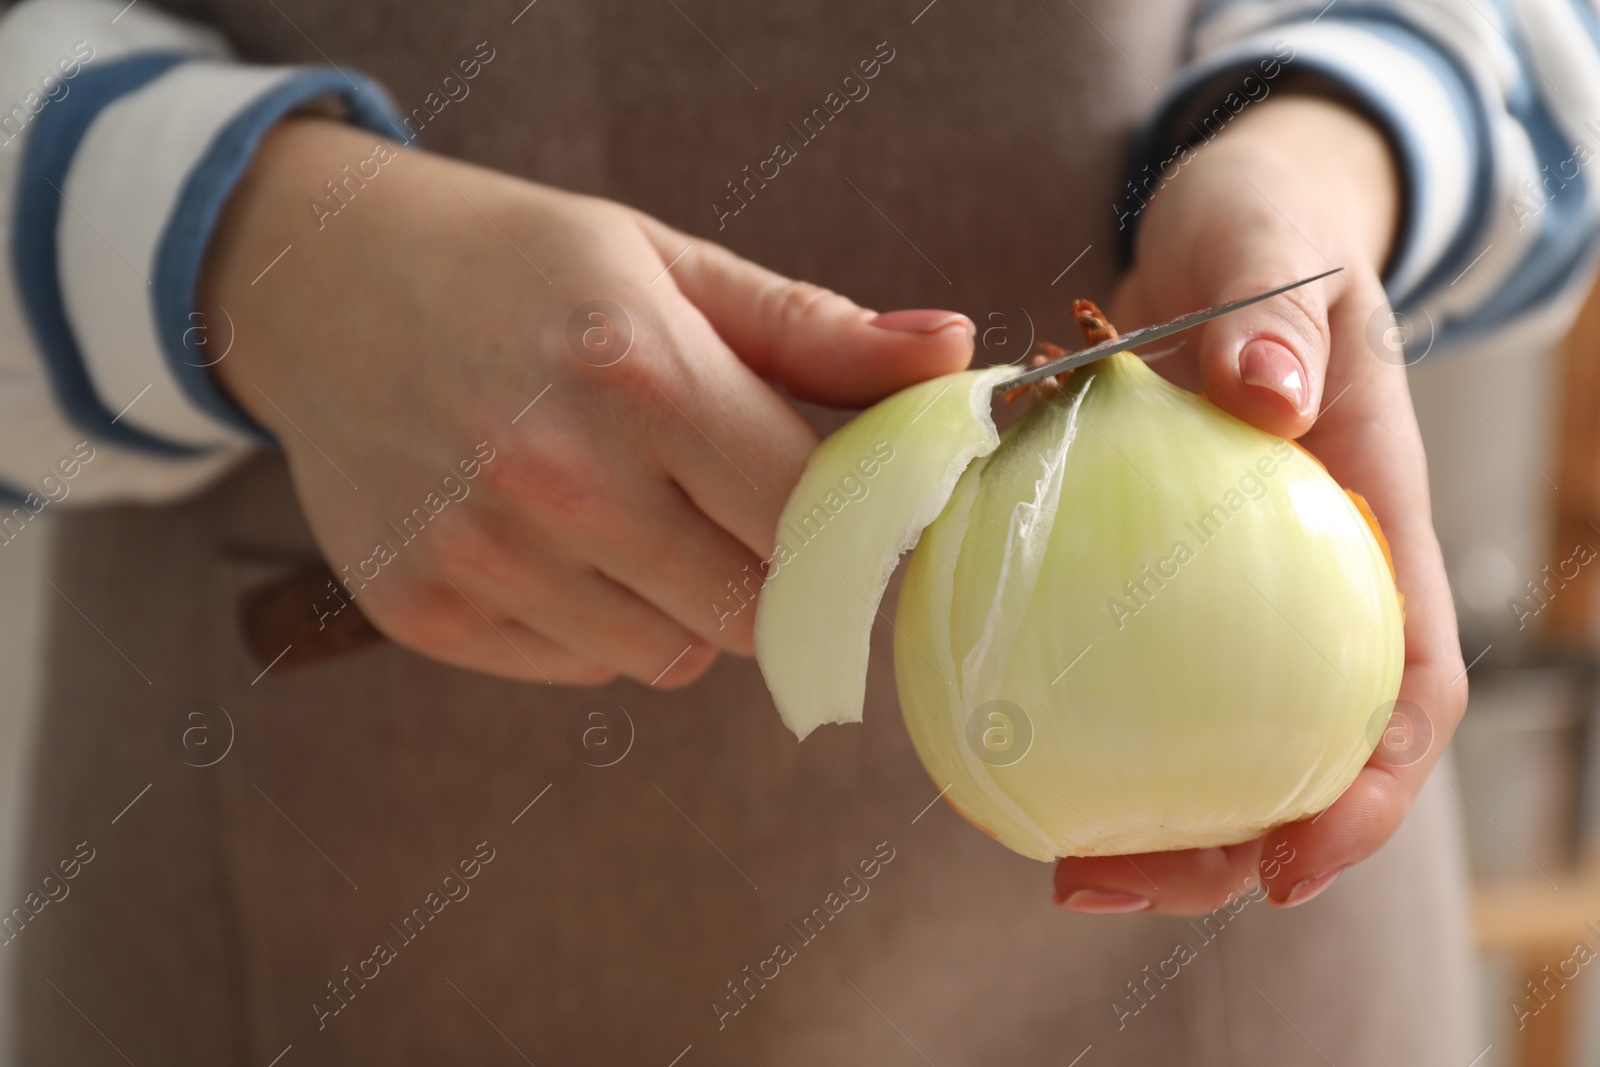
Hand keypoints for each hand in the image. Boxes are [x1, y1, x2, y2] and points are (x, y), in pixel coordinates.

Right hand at [203, 118, 974, 686]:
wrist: (322, 285)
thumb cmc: (521, 267)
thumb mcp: (667, 264)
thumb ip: (813, 330)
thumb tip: (952, 357)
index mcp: (639, 371)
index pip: (812, 519)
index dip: (854, 530)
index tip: (856, 515)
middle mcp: (554, 474)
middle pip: (754, 612)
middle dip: (778, 576)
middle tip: (746, 512)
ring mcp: (479, 553)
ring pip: (674, 657)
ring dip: (693, 605)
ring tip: (644, 515)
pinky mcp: (423, 610)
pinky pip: (584, 666)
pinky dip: (605, 624)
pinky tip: (567, 543)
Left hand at [1053, 97, 1465, 913]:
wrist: (1218, 235)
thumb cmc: (1264, 237)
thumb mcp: (1275, 245)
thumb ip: (1275, 308)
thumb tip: (1269, 394)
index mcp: (1377, 525)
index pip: (1409, 687)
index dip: (1371, 793)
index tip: (1293, 866)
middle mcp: (1315, 579)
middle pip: (1302, 754)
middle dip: (1230, 850)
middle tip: (1106, 884)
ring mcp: (1237, 588)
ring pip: (1213, 737)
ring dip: (1148, 822)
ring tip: (1057, 865)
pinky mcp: (1158, 578)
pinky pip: (1128, 671)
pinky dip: (1082, 727)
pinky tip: (1005, 754)